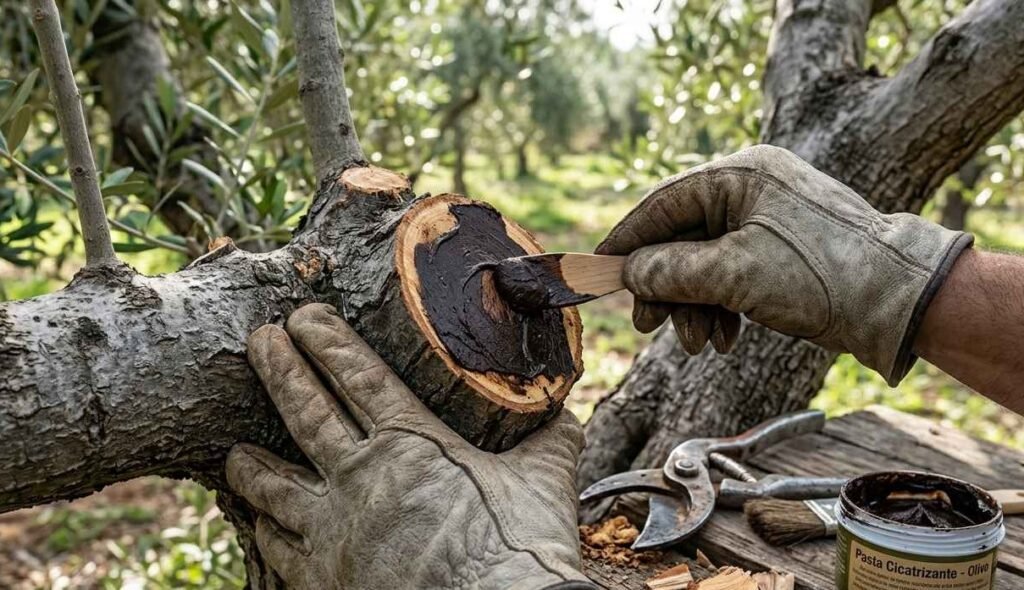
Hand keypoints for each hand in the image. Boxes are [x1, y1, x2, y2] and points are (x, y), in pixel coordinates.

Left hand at [226, 303, 590, 589]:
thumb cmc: (520, 549)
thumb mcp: (545, 480)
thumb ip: (549, 439)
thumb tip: (564, 411)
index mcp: (411, 441)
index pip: (357, 375)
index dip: (325, 341)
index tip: (302, 317)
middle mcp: (360, 476)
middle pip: (304, 411)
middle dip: (277, 370)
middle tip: (257, 341)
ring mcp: (333, 529)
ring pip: (273, 484)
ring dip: (251, 463)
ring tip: (236, 452)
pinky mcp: (322, 578)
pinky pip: (276, 547)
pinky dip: (263, 529)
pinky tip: (259, 524)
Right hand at [598, 145, 971, 384]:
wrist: (901, 303)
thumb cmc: (822, 276)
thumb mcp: (734, 275)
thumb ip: (670, 271)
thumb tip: (626, 272)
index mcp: (740, 175)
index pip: (662, 204)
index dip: (626, 241)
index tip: (595, 270)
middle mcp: (752, 189)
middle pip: (680, 238)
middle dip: (665, 288)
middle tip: (649, 326)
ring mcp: (767, 220)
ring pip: (704, 262)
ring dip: (693, 306)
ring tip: (698, 343)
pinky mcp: (780, 251)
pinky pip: (730, 275)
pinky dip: (720, 307)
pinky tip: (725, 339)